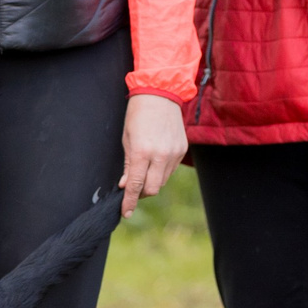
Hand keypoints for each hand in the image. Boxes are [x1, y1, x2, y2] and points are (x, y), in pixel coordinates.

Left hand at [118, 94, 186, 217]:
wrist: (160, 94)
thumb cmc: (138, 115)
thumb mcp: (127, 139)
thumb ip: (128, 165)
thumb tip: (125, 185)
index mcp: (143, 152)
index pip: (135, 185)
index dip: (129, 201)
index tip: (125, 212)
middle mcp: (161, 155)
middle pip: (152, 189)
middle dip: (141, 194)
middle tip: (133, 190)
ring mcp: (174, 153)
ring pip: (162, 181)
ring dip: (151, 182)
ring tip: (144, 172)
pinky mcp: (182, 150)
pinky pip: (171, 170)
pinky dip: (161, 172)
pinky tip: (155, 161)